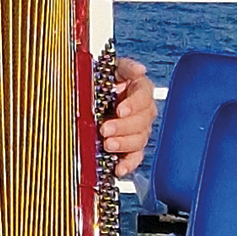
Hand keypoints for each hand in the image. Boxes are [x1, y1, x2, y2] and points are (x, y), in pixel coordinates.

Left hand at [100, 57, 153, 177]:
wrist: (92, 95)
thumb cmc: (103, 80)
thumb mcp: (112, 67)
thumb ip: (126, 68)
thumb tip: (140, 70)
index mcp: (139, 89)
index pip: (144, 96)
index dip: (134, 104)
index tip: (120, 110)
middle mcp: (142, 110)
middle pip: (142, 121)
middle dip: (124, 127)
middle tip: (105, 128)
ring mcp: (138, 129)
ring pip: (139, 139)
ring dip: (124, 144)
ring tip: (107, 144)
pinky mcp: (131, 146)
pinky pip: (135, 156)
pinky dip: (128, 164)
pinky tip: (119, 168)